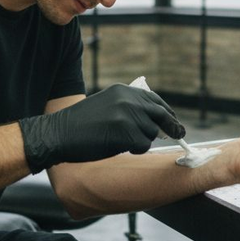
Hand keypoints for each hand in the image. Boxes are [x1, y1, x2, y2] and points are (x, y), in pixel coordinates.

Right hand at [19, 84, 185, 171]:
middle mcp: (127, 98)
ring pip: (151, 132)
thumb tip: (156, 122)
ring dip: (143, 141)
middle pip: (160, 114)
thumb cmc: (81, 125)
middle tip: (180, 135)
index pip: (154, 100)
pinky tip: (121, 148)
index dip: (167, 112)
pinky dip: (137, 150)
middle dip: (172, 126)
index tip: (175, 122)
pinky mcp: (125, 130)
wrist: (59, 133)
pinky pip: (143, 144)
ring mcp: (127, 114)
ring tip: (124, 143)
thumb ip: (129, 108)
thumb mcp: (107, 105)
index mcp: (123, 90)